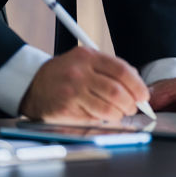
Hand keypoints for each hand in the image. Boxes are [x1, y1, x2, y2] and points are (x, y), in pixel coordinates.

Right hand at [19, 47, 147, 122]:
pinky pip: (93, 118)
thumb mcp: (85, 60)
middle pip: (116, 91)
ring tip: (120, 113)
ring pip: (107, 108)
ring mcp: (72, 92)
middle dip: (131, 103)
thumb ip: (110, 68)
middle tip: (133, 108)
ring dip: (119, 114)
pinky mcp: (66, 109)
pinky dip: (104, 120)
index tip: (143, 95)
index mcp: (88, 56)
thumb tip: (136, 85)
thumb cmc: (64, 73)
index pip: (122, 71)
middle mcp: (80, 73)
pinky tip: (104, 117)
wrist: (32, 84)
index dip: (137, 86)